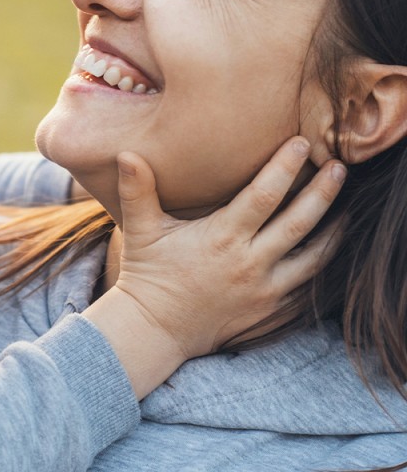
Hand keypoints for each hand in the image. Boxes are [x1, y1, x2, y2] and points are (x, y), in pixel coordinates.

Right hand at [83, 137, 342, 397]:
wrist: (156, 329)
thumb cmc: (148, 274)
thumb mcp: (140, 230)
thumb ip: (138, 190)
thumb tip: (126, 153)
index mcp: (222, 238)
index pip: (263, 196)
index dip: (285, 167)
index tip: (302, 143)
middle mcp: (249, 264)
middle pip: (299, 223)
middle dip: (323, 192)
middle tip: (341, 167)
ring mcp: (264, 291)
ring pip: (314, 258)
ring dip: (334, 230)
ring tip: (347, 207)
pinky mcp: (270, 310)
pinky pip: (307, 287)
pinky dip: (322, 265)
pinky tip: (327, 248)